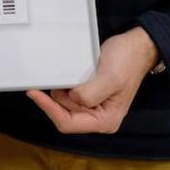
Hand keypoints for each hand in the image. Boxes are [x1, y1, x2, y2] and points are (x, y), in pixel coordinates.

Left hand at [25, 26, 158, 133]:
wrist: (136, 46)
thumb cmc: (127, 61)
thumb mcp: (109, 78)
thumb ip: (89, 94)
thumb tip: (70, 99)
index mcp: (105, 121)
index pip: (67, 123)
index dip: (49, 109)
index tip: (33, 93)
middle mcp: (97, 117)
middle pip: (63, 113)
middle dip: (58, 95)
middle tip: (64, 75)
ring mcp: (92, 106)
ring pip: (63, 102)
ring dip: (62, 87)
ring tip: (74, 71)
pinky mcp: (87, 94)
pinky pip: (68, 93)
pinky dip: (64, 83)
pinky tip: (69, 73)